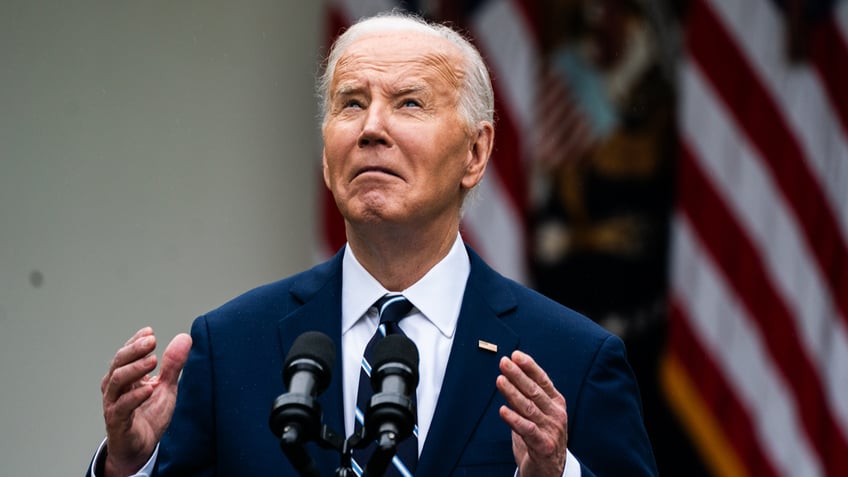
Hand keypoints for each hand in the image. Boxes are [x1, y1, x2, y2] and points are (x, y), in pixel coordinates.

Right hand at [100, 327, 191, 476]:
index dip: (135, 341)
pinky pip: (122, 406)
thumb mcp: (166, 387)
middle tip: (152, 340)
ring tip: (153, 360)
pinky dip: (135, 395)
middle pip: (118, 363)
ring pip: (116, 381)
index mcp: (125, 377)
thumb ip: (173, 365)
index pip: (125, 354)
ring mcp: (114, 404)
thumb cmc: (148, 415)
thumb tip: (184, 338)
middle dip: (134, 349)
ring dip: (135, 368)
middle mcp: (115, 388)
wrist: (140, 447)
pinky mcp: (118, 421)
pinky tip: (149, 388)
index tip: (149, 332)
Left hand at [496, 350, 567, 476]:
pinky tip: (503, 411)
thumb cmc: (541, 440)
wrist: (549, 472)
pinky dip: (514, 419)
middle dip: (517, 375)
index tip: (516, 355)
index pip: (543, 380)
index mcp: (556, 404)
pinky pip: (527, 429)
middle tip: (504, 363)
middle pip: (534, 391)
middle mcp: (556, 414)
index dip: (529, 366)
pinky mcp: (544, 445)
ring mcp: (552, 430)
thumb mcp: (537, 415)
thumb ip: (527, 398)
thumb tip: (510, 376)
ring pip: (529, 407)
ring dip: (513, 393)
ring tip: (500, 381)